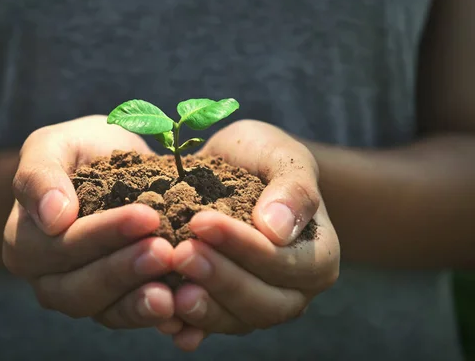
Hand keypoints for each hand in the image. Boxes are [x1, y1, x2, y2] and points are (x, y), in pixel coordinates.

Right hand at [2, 115, 181, 331]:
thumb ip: (40, 176)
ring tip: (174, 289)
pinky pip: (133, 318)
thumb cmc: (79, 150)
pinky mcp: (116, 305)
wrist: (110, 165)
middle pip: (81, 288)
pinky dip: (158, 317)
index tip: (146, 216)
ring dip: (141, 301)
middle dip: (125, 270)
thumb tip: (52, 218)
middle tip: (166, 251)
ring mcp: (83, 297)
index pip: (63, 246)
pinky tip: (183, 310)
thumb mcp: (54, 145)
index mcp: (27, 244)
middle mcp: (49, 279)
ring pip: (107, 311)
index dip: (104, 234)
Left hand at [168, 120, 339, 350]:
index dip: (244, 247)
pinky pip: (207, 327)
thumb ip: (293, 188)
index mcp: (317, 257)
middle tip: (180, 253)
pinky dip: (187, 327)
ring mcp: (257, 305)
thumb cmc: (260, 157)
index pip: (285, 263)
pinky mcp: (224, 311)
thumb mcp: (280, 155)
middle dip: (220, 279)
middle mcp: (293, 291)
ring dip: (203, 308)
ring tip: (171, 291)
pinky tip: (164, 319)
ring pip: (235, 321)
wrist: (229, 168)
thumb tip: (278, 230)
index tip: (202, 222)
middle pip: (263, 302)